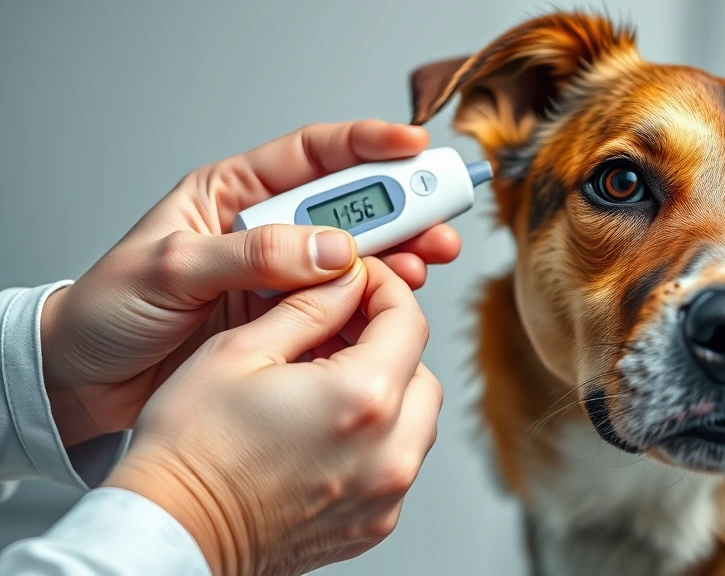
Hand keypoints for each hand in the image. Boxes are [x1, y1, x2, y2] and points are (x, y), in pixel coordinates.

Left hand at [40, 120, 459, 446]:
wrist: (86, 379)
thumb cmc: (110, 309)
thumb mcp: (171, 269)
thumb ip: (252, 256)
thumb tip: (331, 249)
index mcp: (232, 194)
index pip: (311, 156)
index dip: (366, 145)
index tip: (410, 145)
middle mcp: (264, 231)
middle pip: (347, 207)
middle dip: (400, 208)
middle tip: (442, 216)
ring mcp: (278, 277)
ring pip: (352, 255)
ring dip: (396, 255)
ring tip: (429, 260)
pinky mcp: (284, 320)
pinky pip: (339, 304)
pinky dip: (371, 302)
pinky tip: (394, 301)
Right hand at [103, 257, 441, 575]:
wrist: (172, 533)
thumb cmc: (191, 453)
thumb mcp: (239, 351)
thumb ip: (307, 306)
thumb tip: (344, 282)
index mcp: (361, 398)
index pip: (408, 321)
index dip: (386, 288)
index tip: (362, 282)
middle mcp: (387, 452)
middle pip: (421, 371)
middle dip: (389, 342)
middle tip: (341, 329)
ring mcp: (385, 493)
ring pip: (416, 419)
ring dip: (387, 390)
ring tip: (329, 379)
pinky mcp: (373, 521)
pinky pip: (397, 461)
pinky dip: (378, 436)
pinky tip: (328, 425)